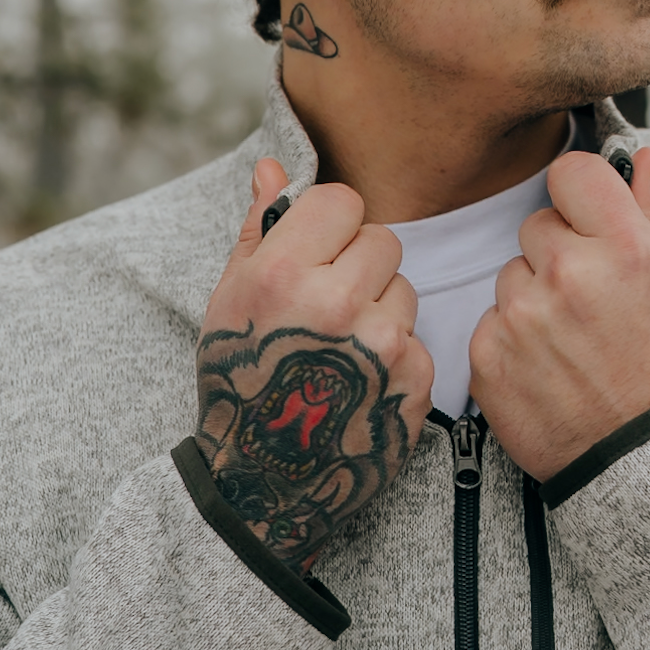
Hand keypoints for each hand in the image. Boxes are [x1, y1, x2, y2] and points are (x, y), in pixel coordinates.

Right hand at [194, 159, 433, 568]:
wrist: (263, 484)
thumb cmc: (239, 382)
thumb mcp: (231, 301)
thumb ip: (260, 228)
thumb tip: (273, 166)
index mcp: (285, 274)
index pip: (344, 201)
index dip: (330, 227)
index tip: (316, 256)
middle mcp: (338, 304)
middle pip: (383, 240)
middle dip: (359, 266)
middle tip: (328, 311)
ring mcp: (383, 345)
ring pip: (405, 289)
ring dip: (381, 311)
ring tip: (340, 353)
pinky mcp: (416, 382)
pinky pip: (419, 339)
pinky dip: (396, 357)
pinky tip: (359, 383)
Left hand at [468, 147, 649, 480]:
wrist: (641, 454)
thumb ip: (645, 213)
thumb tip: (636, 159)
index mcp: (622, 247)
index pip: (571, 172)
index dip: (579, 197)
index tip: (587, 222)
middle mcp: (568, 275)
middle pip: (535, 225)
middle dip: (558, 255)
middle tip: (589, 301)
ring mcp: (522, 317)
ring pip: (510, 276)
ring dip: (533, 300)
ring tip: (571, 341)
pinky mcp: (487, 356)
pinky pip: (490, 321)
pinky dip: (511, 341)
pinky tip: (547, 367)